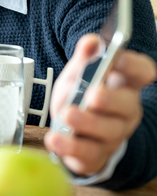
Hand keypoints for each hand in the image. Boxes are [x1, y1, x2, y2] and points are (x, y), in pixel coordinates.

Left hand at [44, 34, 156, 175]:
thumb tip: (91, 41)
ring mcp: (113, 136)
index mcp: (124, 85)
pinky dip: (70, 147)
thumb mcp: (77, 74)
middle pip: (127, 106)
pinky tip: (55, 139)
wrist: (70, 129)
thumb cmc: (79, 96)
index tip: (117, 58)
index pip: (141, 73)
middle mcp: (125, 112)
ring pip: (108, 132)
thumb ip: (84, 58)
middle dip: (110, 100)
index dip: (133, 65)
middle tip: (92, 95)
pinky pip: (88, 155)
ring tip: (67, 115)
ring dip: (87, 124)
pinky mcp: (96, 156)